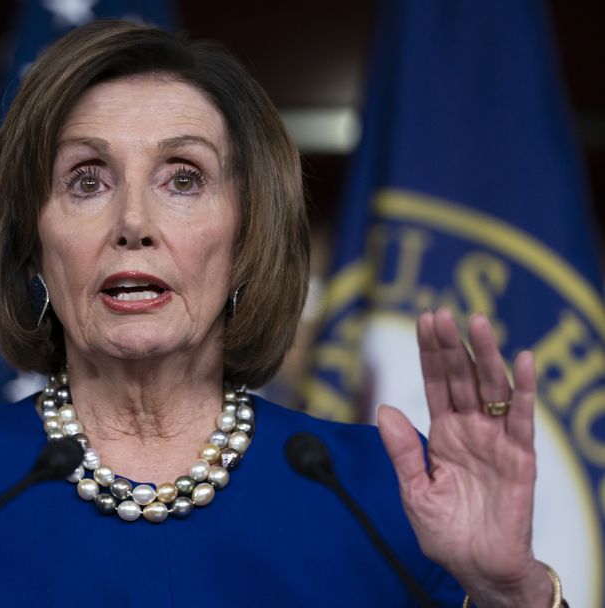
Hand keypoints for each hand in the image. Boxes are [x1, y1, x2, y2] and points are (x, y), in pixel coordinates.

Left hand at [377, 309, 551, 605]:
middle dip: (451, 345)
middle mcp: (470, 430)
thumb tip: (384, 408)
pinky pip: (522, 418)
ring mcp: (496, 440)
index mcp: (443, 434)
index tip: (425, 320)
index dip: (431, 353)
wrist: (479, 567)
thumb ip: (402, 451)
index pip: (435, 384)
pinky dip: (524, 389)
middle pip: (461, 378)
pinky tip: (522, 359)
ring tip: (478, 322)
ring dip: (485, 355)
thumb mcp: (415, 491)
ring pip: (491, 388)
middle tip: (442, 312)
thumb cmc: (447, 532)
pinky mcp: (520, 457)